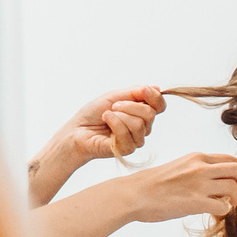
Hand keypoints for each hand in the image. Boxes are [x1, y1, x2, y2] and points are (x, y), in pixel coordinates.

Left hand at [28, 85, 164, 202]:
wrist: (76, 130)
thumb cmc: (92, 114)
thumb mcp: (114, 96)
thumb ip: (135, 92)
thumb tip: (156, 88)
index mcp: (140, 113)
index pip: (159, 106)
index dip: (155, 97)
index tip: (144, 90)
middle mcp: (142, 127)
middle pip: (151, 114)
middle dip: (130, 106)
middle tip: (114, 106)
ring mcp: (135, 139)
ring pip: (140, 124)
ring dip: (120, 115)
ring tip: (106, 115)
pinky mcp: (127, 149)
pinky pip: (127, 133)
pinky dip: (114, 123)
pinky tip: (105, 121)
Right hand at [117, 152, 236, 223]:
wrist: (134, 193)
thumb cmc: (153, 183)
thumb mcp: (179, 166)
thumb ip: (198, 168)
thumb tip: (217, 177)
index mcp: (196, 158)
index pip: (229, 158)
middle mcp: (200, 168)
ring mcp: (199, 184)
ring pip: (233, 189)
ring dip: (234, 198)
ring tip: (225, 204)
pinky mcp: (195, 202)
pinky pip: (223, 206)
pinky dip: (224, 210)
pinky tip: (214, 211)